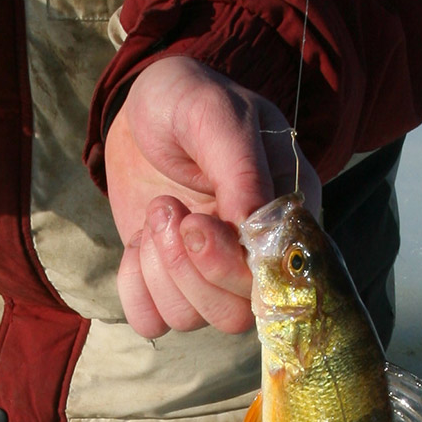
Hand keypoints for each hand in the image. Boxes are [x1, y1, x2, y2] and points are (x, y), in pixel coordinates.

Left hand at [104, 56, 320, 338]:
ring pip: (191, 320)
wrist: (144, 110)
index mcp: (285, 215)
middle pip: (235, 315)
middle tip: (168, 209)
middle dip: (190, 268)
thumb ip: (238, 166)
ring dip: (161, 270)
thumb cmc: (187, 101)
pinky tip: (137, 245)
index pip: (275, 279)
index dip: (231, 265)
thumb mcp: (211, 113)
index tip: (196, 219)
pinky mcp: (168, 280)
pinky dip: (135, 289)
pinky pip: (152, 320)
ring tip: (159, 211)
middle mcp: (253, 256)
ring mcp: (209, 272)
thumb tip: (250, 225)